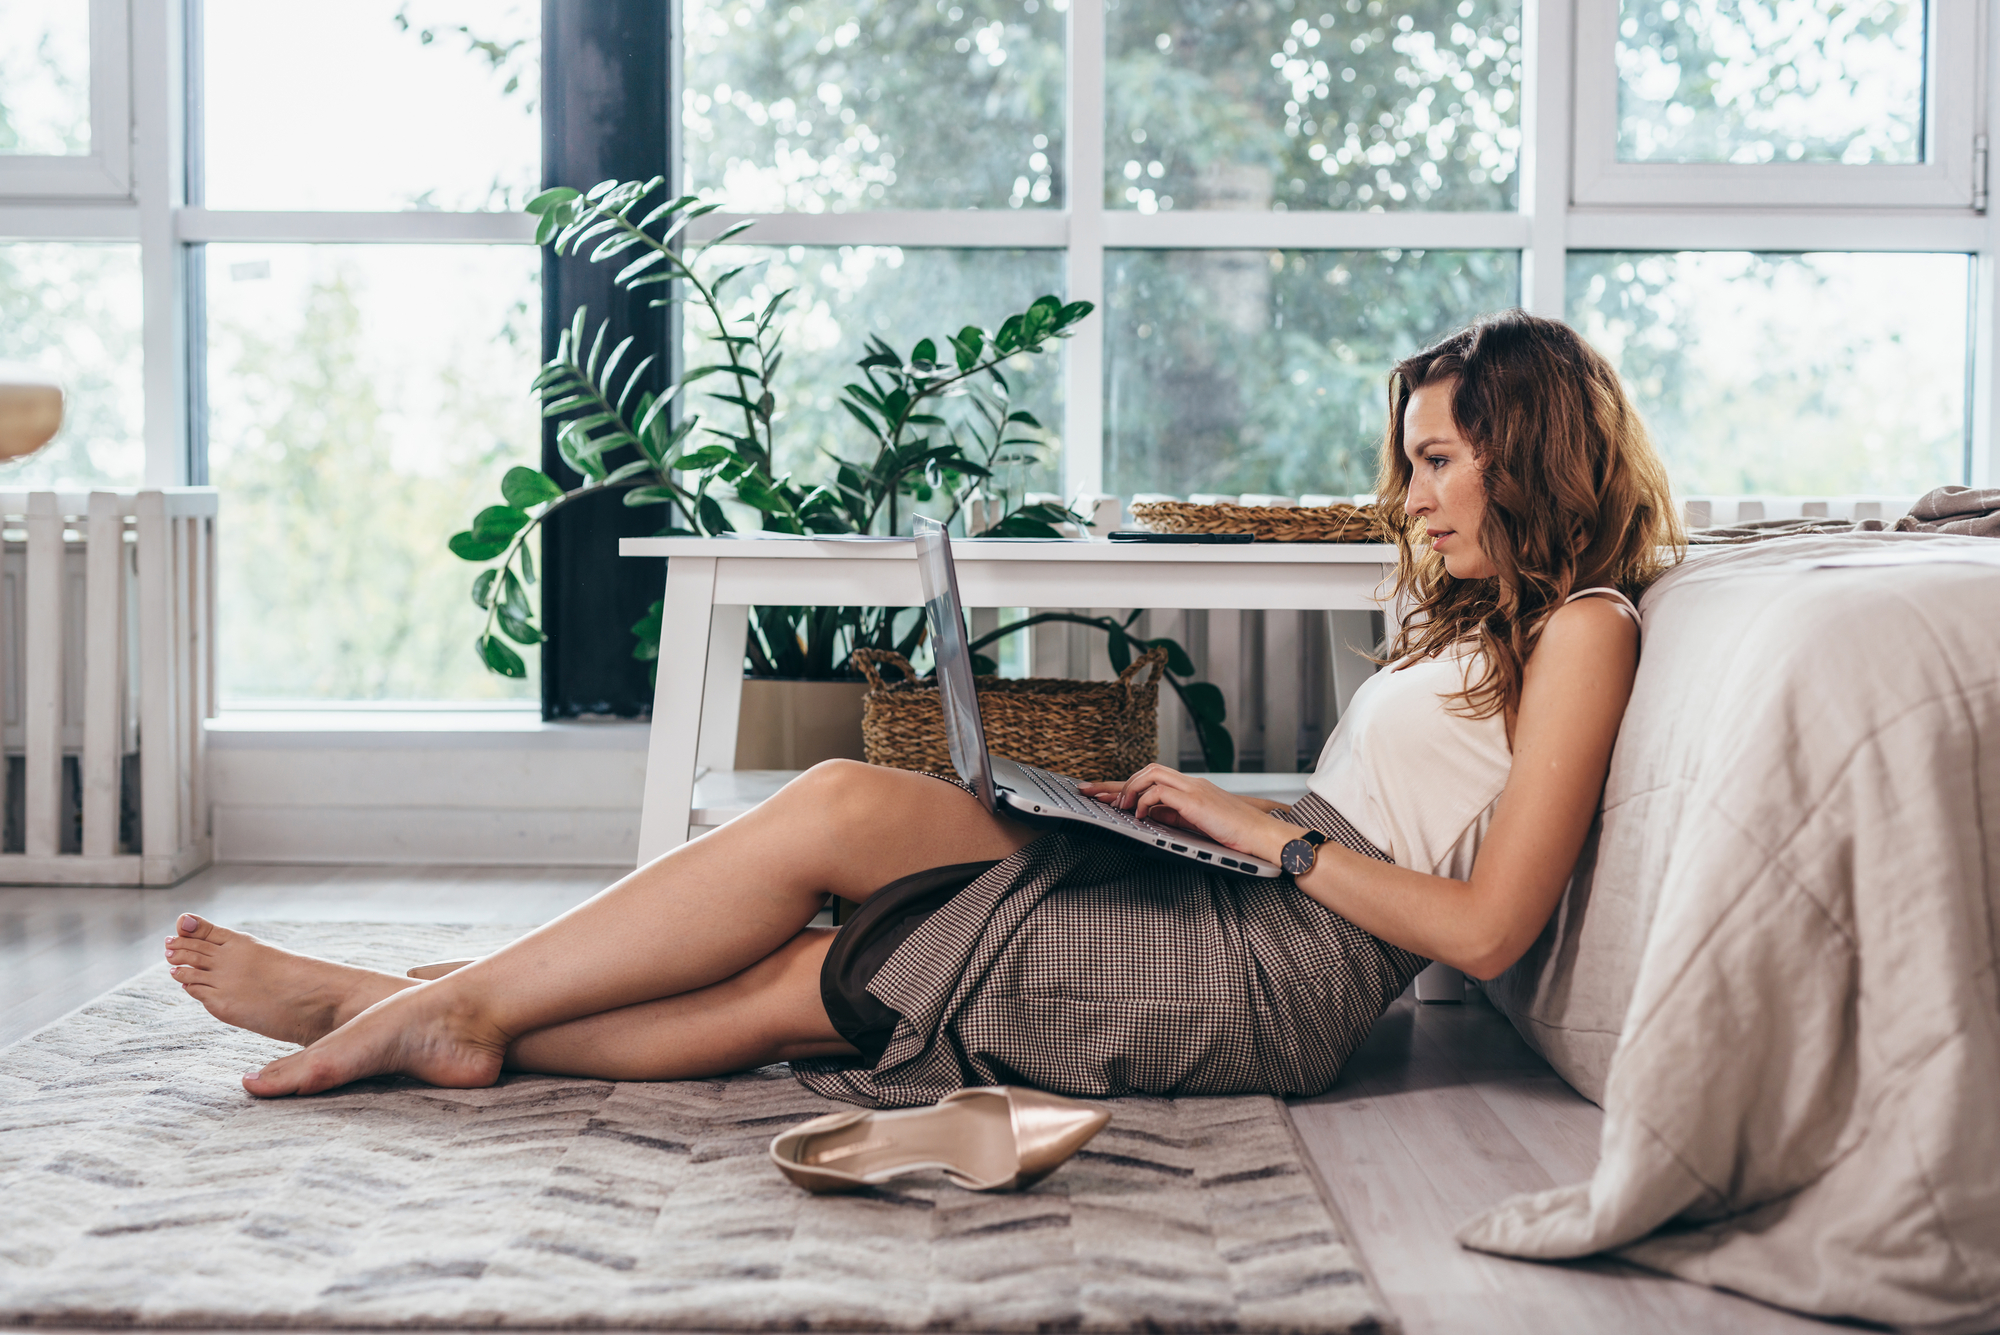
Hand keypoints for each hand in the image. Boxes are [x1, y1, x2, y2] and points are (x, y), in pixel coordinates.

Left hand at [1075, 765, 1291, 863]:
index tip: (1096, 790)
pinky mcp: (1195, 799)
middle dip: (1115, 781)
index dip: (1121, 784)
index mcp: (1190, 789)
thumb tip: (1147, 816)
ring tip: (1117, 806)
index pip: (1149, 779)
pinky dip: (1144, 801)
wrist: (1263, 835)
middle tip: (1090, 791)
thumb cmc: (1235, 834)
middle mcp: (1190, 783)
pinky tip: (1138, 814)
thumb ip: (1174, 817)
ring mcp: (1193, 789)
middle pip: (1146, 770)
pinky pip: (1160, 791)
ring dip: (1129, 788)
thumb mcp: (1197, 825)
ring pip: (1151, 773)